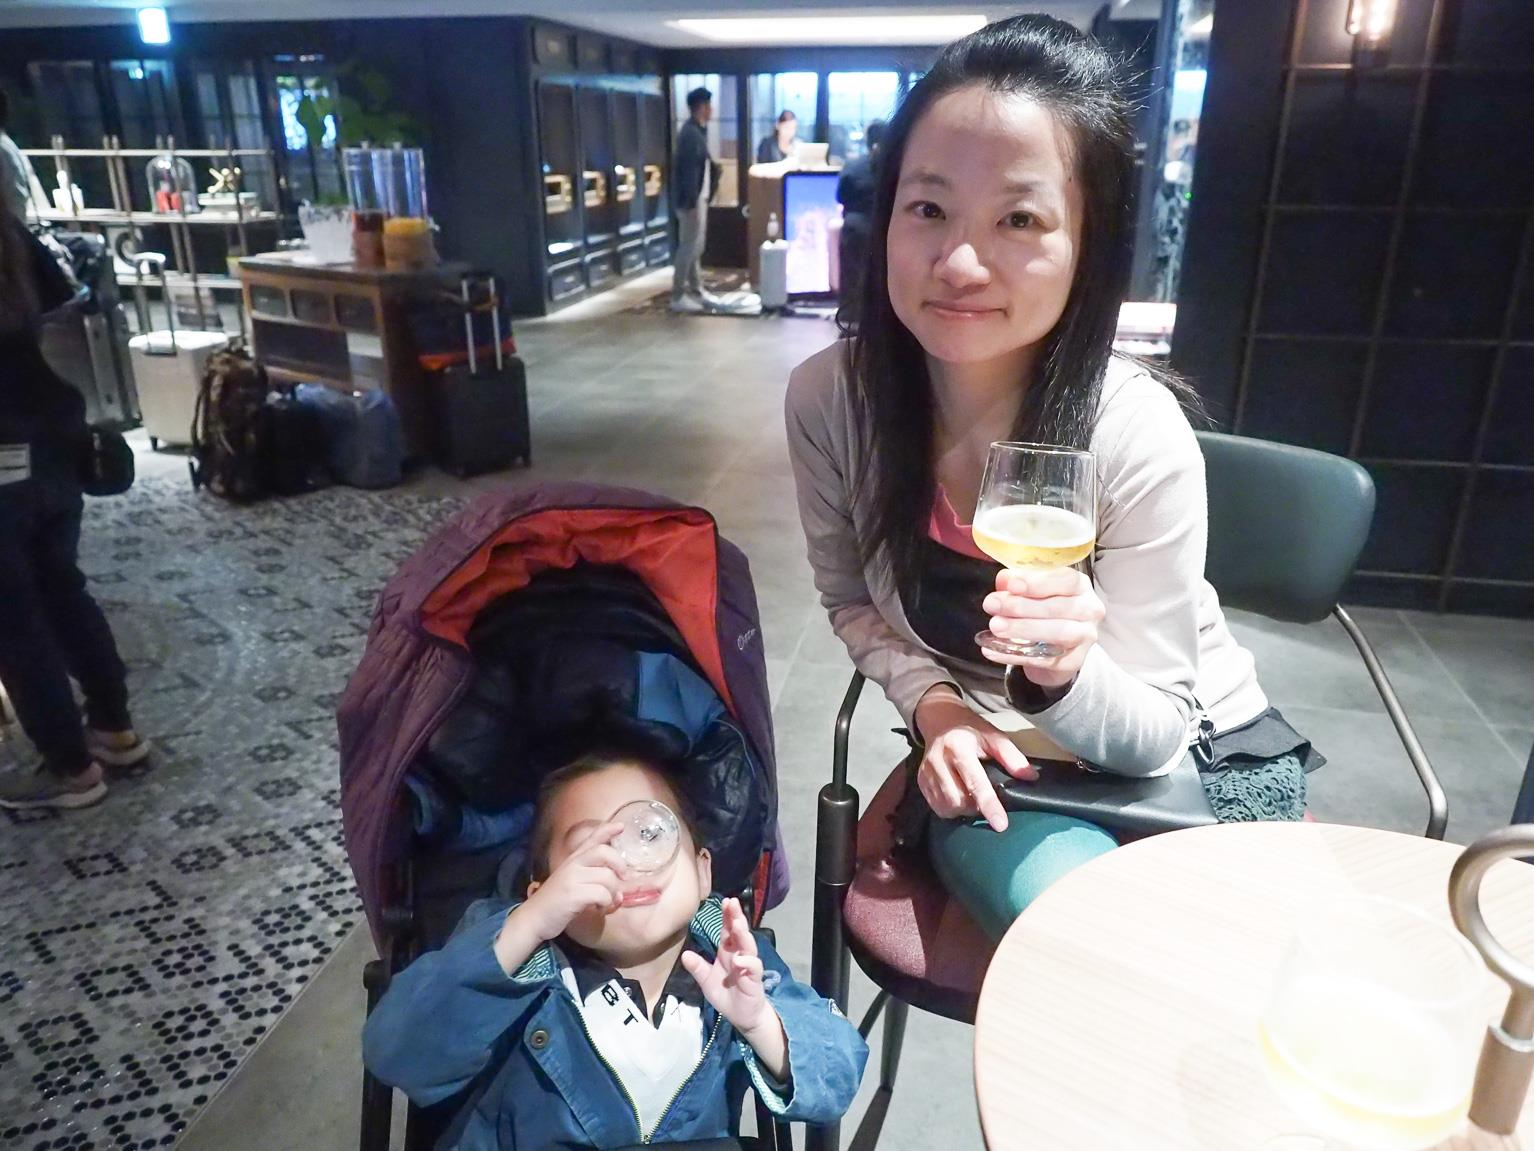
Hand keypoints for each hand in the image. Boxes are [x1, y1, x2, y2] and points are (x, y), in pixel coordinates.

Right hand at [516, 822, 624, 943]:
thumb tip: (620, 893)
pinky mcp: (573, 893)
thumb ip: (594, 883)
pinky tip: (598, 910)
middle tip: (623, 877)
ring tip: (606, 903)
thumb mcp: (572, 884)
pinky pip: (602, 894)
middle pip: (604, 852)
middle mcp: (572, 864)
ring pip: (607, 877)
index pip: (591, 839)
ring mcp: (572, 878)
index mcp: (572, 860)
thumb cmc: (555, 904)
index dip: (607, 830)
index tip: (621, 826)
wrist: (532, 919)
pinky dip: (606, 904)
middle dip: (619, 864)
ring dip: (613, 893)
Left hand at [680, 898, 776, 1038]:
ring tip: (736, 924)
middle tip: (732, 903)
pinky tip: (738, 959)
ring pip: (748, 946)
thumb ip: (697, 967)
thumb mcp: (706, 981)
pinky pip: (753, 967)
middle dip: (736, 917)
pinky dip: (747, 962)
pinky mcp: (754, 979)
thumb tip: (684, 954)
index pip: (728, 930)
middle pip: (739, 933)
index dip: (727, 916)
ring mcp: (748, 966)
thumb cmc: (726, 995)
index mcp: (727, 952)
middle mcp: (739, 955)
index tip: (725, 901)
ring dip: (743, 935)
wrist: (741, 1016)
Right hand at [913, 687, 1036, 832]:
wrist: (939, 719)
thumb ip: (1011, 756)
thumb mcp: (993, 735)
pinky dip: (951, 808)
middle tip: (985, 796)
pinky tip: (959, 795)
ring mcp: (926, 772)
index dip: (989, 805)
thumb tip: (1030, 777)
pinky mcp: (920, 781)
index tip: (1000, 824)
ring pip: (947, 807)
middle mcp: (938, 760)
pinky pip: (937, 807)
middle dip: (976, 806)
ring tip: (971, 795)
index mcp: (958, 747)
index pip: (975, 783)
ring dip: (963, 809)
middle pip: (959, 800)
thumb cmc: (969, 729)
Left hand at [981, 567, 1104, 689]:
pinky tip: (993, 649)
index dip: (1037, 582)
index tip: (1012, 585)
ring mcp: (1085, 637)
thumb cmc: (1045, 611)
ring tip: (995, 626)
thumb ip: (1017, 583)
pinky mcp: (1074, 662)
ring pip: (1057, 632)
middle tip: (992, 605)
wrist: (1057, 649)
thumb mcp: (1032, 592)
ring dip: (1023, 628)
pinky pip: (1043, 659)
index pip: (1064, 579)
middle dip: (1021, 606)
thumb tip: (1004, 580)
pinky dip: (1014, 654)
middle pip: (1057, 607)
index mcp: (1080, 585)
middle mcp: (1089, 609)